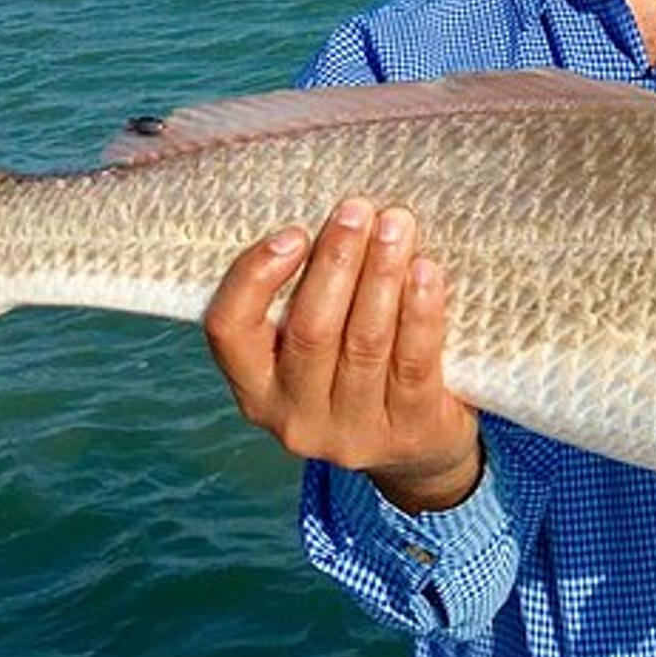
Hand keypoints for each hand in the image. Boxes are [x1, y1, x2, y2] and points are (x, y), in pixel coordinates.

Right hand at [204, 198, 481, 511]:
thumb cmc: (359, 364)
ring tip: (397, 225)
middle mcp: (293, 418)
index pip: (228, 330)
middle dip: (336, 261)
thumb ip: (310, 291)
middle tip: (358, 209)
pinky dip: (420, 311)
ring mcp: (351, 432)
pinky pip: (414, 363)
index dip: (254, 278)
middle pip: (309, 330)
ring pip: (364, 342)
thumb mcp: (319, 340)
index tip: (294, 232)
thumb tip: (333, 212)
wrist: (420, 447)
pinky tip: (427, 271)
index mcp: (256, 387)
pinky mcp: (408, 434)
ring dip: (381, 275)